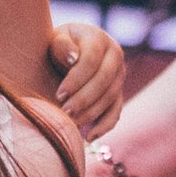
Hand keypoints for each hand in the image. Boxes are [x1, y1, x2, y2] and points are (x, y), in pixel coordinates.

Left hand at [50, 23, 124, 137]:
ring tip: (71, 123)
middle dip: (84, 99)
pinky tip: (88, 137)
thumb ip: (62, 46)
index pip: (91, 60)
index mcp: (99, 39)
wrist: (68, 49)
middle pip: (104, 81)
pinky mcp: (118, 92)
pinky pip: (116, 111)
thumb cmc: (59, 45)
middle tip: (64, 112)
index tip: (59, 94)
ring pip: (110, 97)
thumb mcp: (56, 39)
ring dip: (91, 113)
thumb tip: (73, 58)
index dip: (76, 79)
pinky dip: (105, 126)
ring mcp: (119, 75)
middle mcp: (115, 56)